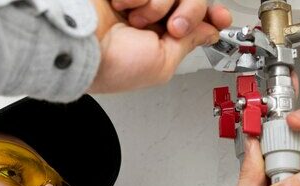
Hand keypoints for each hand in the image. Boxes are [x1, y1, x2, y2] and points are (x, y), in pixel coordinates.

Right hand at [87, 0, 232, 92]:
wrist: (79, 46)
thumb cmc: (112, 65)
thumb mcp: (162, 63)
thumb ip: (189, 43)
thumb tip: (210, 32)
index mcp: (163, 38)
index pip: (198, 18)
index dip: (213, 15)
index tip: (220, 17)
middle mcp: (152, 15)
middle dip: (188, 12)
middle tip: (172, 26)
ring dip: (156, 5)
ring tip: (135, 19)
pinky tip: (120, 8)